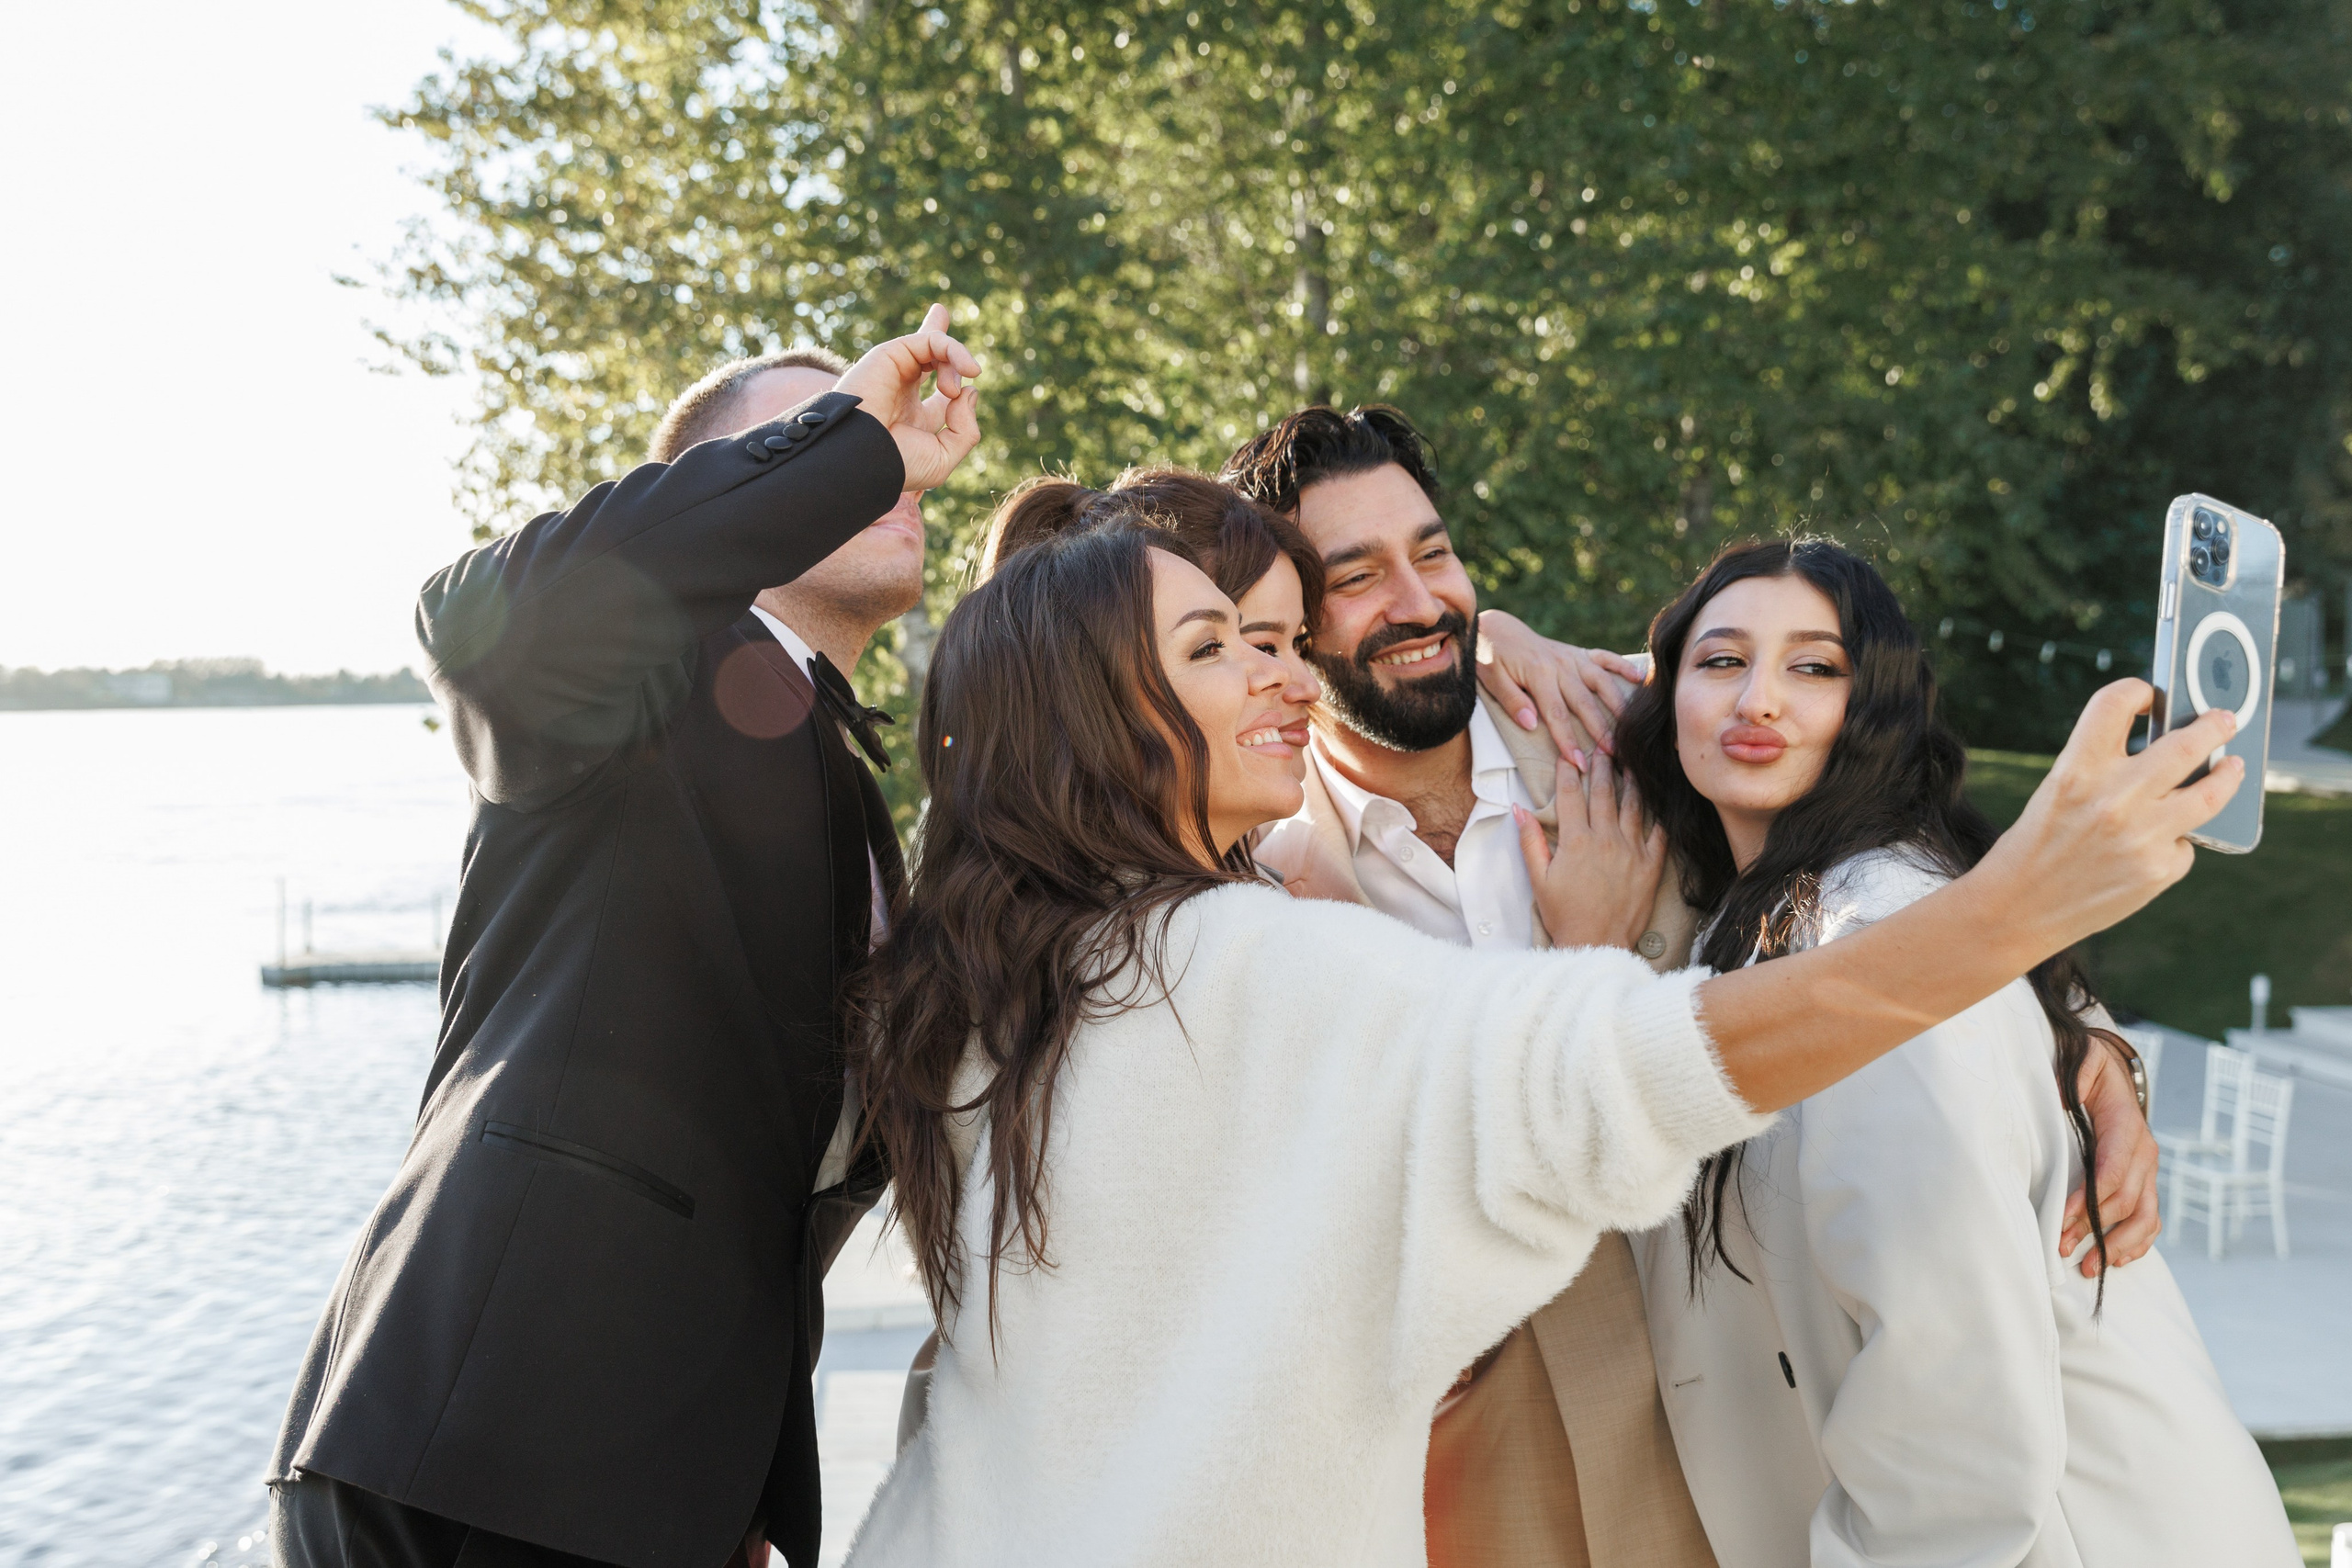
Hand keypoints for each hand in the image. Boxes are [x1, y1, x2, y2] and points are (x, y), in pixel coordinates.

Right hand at [836, 303, 983, 490]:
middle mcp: (903, 392)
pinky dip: (954, 351)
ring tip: (952, 391)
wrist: (863, 454)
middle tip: (940, 313)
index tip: (963, 392)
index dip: (951, 384)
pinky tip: (967, 372)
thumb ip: (964, 430)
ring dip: (956, 365)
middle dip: (940, 343)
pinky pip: (932, 340)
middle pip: (929, 357)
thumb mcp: (942, 457)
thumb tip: (970, 392)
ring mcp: (896, 371)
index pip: (939, 396)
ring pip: (937, 349)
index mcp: (913, 419)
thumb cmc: (897, 464)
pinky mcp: (892, 354)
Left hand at [1476, 609, 1646, 758]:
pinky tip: (1640, 679)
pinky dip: (1623, 666)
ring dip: (1619, 705)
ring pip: (1602, 682)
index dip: (1568, 741)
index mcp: (1538, 674)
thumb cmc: (1489, 657)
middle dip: (1601, 731)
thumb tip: (1532, 725)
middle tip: (1615, 756)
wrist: (1496, 628)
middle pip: (1585, 703)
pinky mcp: (1576, 653)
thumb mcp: (1491, 679)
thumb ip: (1512, 702)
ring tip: (1632, 728)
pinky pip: (1605, 657)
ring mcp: (1571, 658)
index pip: (1556, 715)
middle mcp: (1560, 665)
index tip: (1579, 764)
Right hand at [1515, 749, 1666, 948]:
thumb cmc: (1564, 915)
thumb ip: (1530, 842)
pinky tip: (1658, 801)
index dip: (1568, 773)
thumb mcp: (1538, 879)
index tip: (1568, 757)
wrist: (1598, 945)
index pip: (1570, 796)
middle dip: (1602, 767)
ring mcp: (1631, 851)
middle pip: (1603, 794)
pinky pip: (1658, 833)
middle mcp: (1605, 840)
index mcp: (1575, 841)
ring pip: (1633, 806)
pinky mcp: (1650, 865)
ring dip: (1631, 782)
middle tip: (1603, 749)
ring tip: (1631, 765)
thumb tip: (1518, 809)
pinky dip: (1658, 815)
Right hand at [1972, 680, 2241, 964]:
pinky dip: (2176, 842)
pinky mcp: (2157, 870)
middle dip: (2214, 726)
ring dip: (2228, 775)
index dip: (2138, 690)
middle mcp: (2112, 798)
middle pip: (2186, 745)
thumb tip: (2168, 747)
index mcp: (2076, 770)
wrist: (2015, 909)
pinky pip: (2186, 844)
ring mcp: (2141, 836)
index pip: (2115, 703)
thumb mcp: (2058, 792)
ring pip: (2210, 794)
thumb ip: (2104, 767)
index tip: (2152, 695)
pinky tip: (2157, 846)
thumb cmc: (2036, 845)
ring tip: (2233, 767)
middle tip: (2225, 720)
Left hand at [2061, 1037, 2160, 1271]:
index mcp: (2127, 1127)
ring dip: (2118, 1246)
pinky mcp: (2145, 1181)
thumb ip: (2072, 1074)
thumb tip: (2054, 1096)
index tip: (2062, 1220)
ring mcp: (2148, 1170)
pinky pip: (2150, 1219)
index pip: (2112, 1173)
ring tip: (2089, 1267)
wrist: (2112, 1069)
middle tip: (2062, 1248)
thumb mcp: (2081, 1060)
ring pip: (2145, 1218)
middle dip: (2094, 1229)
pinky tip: (2118, 1260)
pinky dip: (2138, 1243)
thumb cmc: (2089, 1068)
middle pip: (2126, 1202)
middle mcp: (2144, 1153)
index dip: (2089, 1200)